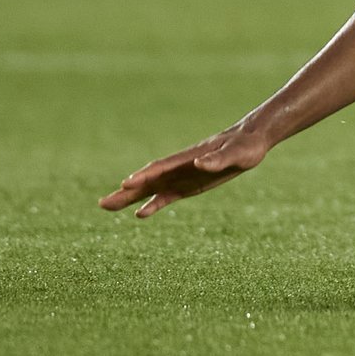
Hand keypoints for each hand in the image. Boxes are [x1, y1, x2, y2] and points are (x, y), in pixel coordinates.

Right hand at [98, 124, 270, 218]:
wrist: (251, 142)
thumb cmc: (245, 145)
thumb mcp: (236, 153)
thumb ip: (217, 159)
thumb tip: (199, 163)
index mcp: (189, 157)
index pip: (162, 167)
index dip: (144, 175)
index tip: (126, 183)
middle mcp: (180, 167)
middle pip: (148, 180)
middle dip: (127, 191)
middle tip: (103, 203)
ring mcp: (182, 176)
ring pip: (152, 189)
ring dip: (131, 198)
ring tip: (108, 207)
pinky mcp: (189, 185)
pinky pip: (166, 196)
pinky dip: (153, 204)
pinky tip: (140, 213)